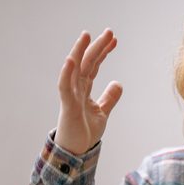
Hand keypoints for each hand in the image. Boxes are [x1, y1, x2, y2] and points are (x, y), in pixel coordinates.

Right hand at [55, 29, 123, 155]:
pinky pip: (65, 86)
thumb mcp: (102, 112)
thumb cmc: (84, 132)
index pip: (94, 65)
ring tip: (87, 36)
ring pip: (75, 69)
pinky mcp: (67, 105)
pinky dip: (67, 72)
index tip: (115, 40)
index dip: (104, 52)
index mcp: (84, 89)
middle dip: (97, 47)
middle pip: (87, 63)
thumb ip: (109, 98)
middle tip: (110, 32)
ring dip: (80, 52)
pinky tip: (72, 59)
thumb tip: (118, 83)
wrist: (76, 152)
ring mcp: (70, 95)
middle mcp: (76, 88)